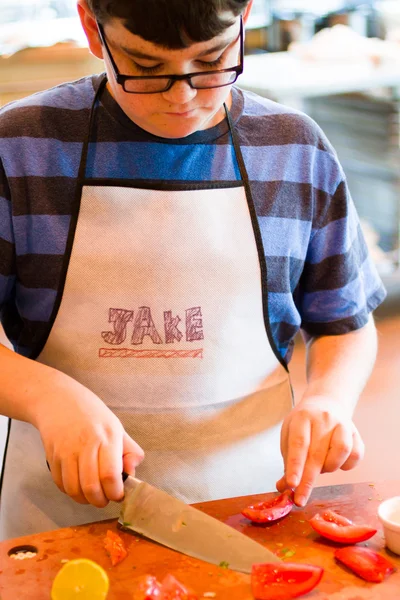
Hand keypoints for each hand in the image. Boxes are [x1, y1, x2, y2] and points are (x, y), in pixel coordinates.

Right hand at [34, 372, 143, 507]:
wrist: (58, 400)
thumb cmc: (92, 414)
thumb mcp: (117, 427)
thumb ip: (130, 452)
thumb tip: (131, 475)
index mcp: (108, 436)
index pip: (110, 474)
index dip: (115, 492)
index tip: (119, 494)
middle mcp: (86, 444)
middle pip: (91, 487)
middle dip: (101, 501)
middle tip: (105, 498)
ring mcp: (66, 451)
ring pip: (74, 490)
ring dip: (85, 500)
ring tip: (92, 495)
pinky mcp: (52, 456)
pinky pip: (61, 484)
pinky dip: (70, 492)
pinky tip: (78, 485)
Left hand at [276, 397, 363, 506]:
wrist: (326, 403)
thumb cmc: (304, 425)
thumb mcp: (290, 436)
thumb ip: (288, 462)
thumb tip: (283, 488)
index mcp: (302, 418)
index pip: (298, 444)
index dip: (295, 466)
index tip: (291, 485)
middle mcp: (323, 419)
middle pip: (316, 454)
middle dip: (308, 481)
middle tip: (300, 500)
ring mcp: (342, 424)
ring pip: (340, 453)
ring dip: (329, 468)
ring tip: (321, 466)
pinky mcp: (356, 433)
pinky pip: (355, 455)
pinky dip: (346, 465)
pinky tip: (336, 462)